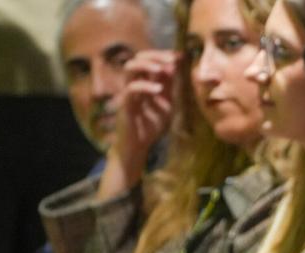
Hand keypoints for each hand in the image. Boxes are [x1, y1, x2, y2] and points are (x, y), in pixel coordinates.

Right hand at [98, 50, 178, 198]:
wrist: (140, 145)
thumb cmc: (152, 125)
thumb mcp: (167, 104)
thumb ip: (170, 88)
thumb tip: (175, 67)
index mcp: (145, 81)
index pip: (150, 60)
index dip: (163, 55)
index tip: (179, 56)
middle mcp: (135, 82)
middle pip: (138, 58)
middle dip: (156, 56)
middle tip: (172, 61)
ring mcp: (128, 91)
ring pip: (130, 68)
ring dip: (147, 65)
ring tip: (163, 70)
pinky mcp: (125, 103)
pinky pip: (131, 89)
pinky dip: (145, 86)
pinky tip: (159, 90)